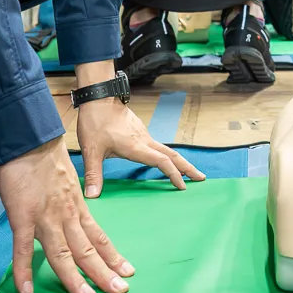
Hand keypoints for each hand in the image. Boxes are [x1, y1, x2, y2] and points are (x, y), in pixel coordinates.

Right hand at [0, 137, 133, 292]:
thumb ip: (71, 203)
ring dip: (74, 278)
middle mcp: (67, 216)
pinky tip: (27, 291)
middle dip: (104, 272)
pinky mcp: (22, 217)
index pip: (100, 237)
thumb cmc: (47, 159)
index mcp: (78, 208)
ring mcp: (45, 218)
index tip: (127, 271)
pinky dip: (24, 271)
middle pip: (88, 250)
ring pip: (63, 253)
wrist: (31, 140)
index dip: (113, 256)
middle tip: (120, 290)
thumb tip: (72, 216)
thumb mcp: (69, 182)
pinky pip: (22, 249)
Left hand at [76, 97, 205, 197]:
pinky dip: (165, 154)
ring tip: (185, 171)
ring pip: (165, 149)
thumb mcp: (91, 150)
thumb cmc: (95, 122)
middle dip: (188, 167)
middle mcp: (144, 140)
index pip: (162, 162)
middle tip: (201, 177)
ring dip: (178, 161)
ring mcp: (143, 133)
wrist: (98, 96)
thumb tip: (91, 196)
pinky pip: (156, 144)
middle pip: (172, 155)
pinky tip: (162, 158)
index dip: (174, 174)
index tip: (182, 186)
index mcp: (136, 147)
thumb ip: (93, 174)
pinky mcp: (139, 129)